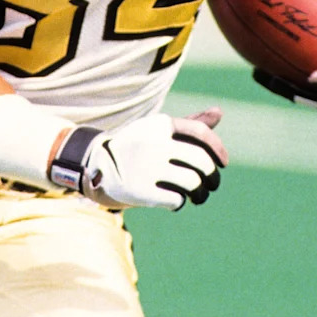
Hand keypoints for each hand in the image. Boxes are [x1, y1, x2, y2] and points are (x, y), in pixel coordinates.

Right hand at [50, 109, 227, 209]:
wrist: (93, 165)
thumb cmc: (135, 148)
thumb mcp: (157, 131)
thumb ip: (188, 124)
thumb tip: (219, 112)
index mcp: (160, 125)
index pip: (201, 132)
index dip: (218, 148)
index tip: (223, 163)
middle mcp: (155, 143)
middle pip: (201, 161)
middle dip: (213, 176)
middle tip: (212, 185)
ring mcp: (147, 167)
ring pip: (192, 182)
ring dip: (200, 193)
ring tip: (197, 197)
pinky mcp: (141, 190)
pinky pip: (177, 200)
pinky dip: (180, 203)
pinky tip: (175, 202)